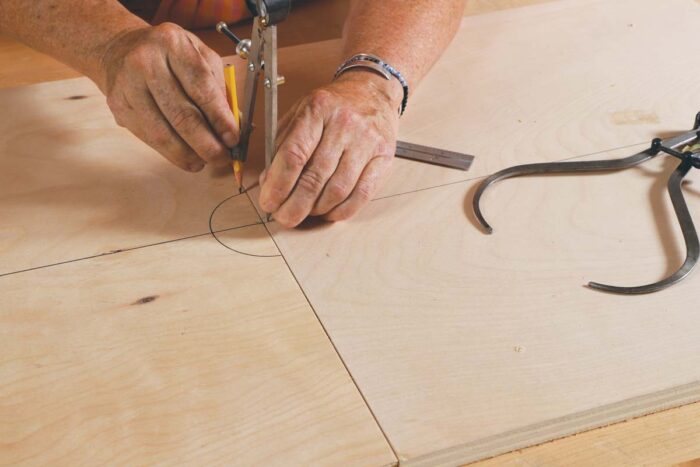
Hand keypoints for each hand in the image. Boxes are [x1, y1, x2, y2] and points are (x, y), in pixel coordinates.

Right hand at [98, 23, 237, 171]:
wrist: (119, 48)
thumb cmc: (168, 54)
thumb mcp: (199, 56)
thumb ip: (219, 87)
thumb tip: (236, 124)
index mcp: (173, 44)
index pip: (201, 87)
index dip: (220, 118)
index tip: (233, 139)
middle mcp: (146, 62)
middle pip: (182, 115)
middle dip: (207, 144)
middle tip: (223, 158)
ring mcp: (128, 86)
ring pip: (163, 132)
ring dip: (188, 154)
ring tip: (206, 161)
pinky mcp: (119, 106)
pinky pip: (149, 137)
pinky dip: (171, 153)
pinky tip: (187, 157)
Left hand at [259, 71, 401, 227]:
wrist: (372, 91)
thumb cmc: (332, 107)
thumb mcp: (300, 113)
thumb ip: (282, 145)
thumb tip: (269, 182)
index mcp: (317, 109)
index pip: (293, 155)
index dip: (278, 185)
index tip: (268, 203)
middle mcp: (344, 124)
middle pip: (315, 178)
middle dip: (295, 206)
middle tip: (284, 218)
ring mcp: (367, 141)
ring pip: (338, 190)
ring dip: (318, 209)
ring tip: (307, 211)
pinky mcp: (384, 157)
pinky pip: (362, 195)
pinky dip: (342, 210)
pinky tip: (329, 212)